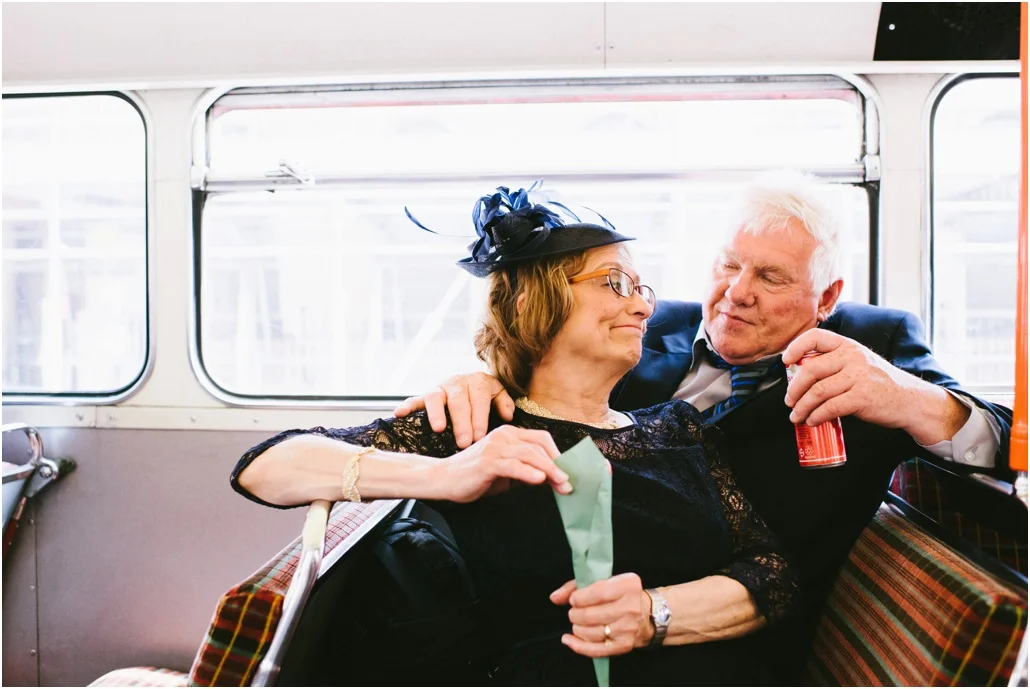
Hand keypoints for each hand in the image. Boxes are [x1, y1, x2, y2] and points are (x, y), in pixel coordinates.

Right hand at [394, 372, 514, 448]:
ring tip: (439, 429)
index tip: (479, 438)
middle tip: (464, 443)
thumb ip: (504, 403)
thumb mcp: (497, 397)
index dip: (479, 418)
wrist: (469, 386)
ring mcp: (440, 388)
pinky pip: (414, 399)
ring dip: (436, 413)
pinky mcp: (424, 395)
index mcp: (478, 381)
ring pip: (436, 397)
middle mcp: (458, 382)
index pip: (480, 398)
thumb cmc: (485, 399)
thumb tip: (507, 415)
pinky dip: (407, 406)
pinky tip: (399, 414)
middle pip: (459, 400)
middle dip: (461, 422)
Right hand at [436, 425, 569, 502]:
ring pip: (530, 455)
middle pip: (540, 446)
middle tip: (569, 483)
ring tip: (562, 483)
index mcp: (510, 434)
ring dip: (550, 470)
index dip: (559, 455)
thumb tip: (552, 477)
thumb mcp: (506, 472)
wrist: (444, 479)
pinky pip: (513, 465)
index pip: (542, 439)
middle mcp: (504, 435)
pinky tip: (540, 480)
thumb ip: (527, 470)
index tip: (570, 472)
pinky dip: (529, 472)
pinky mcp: (487, 461)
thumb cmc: (475, 476)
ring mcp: (495, 447)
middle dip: (558, 465)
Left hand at [550, 573, 653, 657]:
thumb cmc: (621, 595)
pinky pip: (595, 649)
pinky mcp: (623, 645)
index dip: (578, 598)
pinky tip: (568, 639)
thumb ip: (576, 585)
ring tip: (577, 622)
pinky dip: (577, 645)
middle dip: (575, 614)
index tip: (574, 599)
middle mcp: (630, 607)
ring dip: (576, 628)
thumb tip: (555, 597)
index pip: (596, 593)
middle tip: (575, 612)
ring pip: (590, 632)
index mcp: (628, 585)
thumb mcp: (604, 581)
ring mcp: (627, 628)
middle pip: (590, 615)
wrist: (647, 615)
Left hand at [782, 329, 968, 442]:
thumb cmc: (879, 383)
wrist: (910, 401)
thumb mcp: (859, 363)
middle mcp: (852, 357)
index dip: (796, 347)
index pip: (816, 336)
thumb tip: (800, 377)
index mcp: (848, 346)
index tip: (785, 361)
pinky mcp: (861, 397)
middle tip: (789, 401)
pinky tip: (813, 421)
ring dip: (802, 407)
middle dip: (794, 388)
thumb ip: (834, 364)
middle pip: (810, 369)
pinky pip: (829, 407)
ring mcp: (858, 377)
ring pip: (817, 391)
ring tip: (797, 416)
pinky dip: (816, 416)